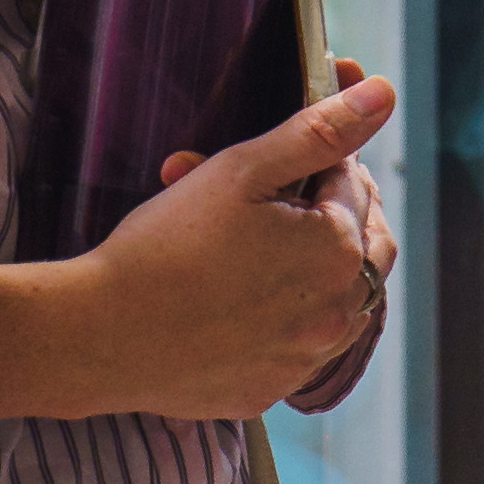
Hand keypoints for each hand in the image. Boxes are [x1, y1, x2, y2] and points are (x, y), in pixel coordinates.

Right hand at [160, 57, 397, 414]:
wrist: (101, 334)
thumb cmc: (166, 245)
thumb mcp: (243, 169)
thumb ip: (320, 132)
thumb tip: (383, 93)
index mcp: (338, 252)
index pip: (355, 187)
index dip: (323, 163)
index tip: (286, 160)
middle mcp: (337, 314)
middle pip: (365, 245)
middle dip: (337, 212)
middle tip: (289, 194)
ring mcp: (305, 360)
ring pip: (342, 301)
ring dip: (322, 267)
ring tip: (273, 242)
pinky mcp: (271, 390)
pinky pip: (302, 348)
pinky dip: (291, 319)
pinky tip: (249, 299)